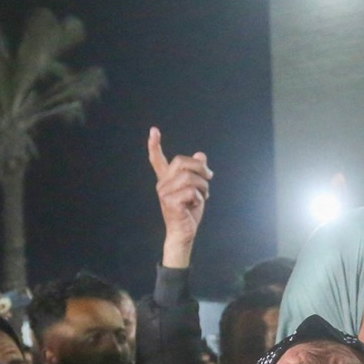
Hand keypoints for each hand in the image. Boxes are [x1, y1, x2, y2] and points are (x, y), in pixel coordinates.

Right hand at [147, 127, 209, 267]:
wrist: (183, 233)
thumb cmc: (188, 212)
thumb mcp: (196, 189)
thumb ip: (197, 172)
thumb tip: (200, 154)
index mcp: (166, 179)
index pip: (157, 160)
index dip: (154, 145)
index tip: (154, 130)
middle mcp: (162, 184)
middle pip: (182, 162)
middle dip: (200, 168)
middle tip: (209, 178)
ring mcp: (165, 193)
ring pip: (190, 177)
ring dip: (203, 186)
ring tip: (204, 195)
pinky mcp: (171, 202)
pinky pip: (191, 191)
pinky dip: (200, 197)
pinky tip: (196, 204)